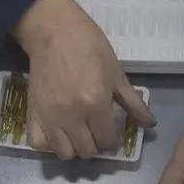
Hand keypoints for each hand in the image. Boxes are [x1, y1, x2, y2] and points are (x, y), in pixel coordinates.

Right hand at [14, 0, 154, 159]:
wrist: (54, 31)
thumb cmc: (90, 46)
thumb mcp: (116, 74)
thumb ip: (133, 103)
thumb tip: (150, 124)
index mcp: (96, 104)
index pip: (108, 141)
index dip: (115, 141)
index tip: (115, 134)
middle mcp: (72, 115)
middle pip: (87, 151)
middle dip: (97, 145)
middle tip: (99, 132)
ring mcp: (50, 116)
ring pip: (65, 153)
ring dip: (76, 148)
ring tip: (80, 135)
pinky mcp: (33, 112)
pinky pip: (38, 143)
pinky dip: (50, 145)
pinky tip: (59, 134)